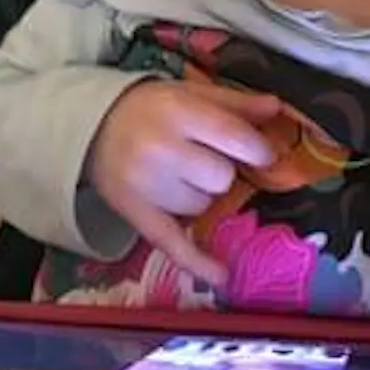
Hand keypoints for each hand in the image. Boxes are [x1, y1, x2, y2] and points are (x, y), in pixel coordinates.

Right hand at [89, 80, 278, 286]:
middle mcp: (162, 149)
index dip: (258, 150)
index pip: (234, 137)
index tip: (261, 154)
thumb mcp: (189, 93)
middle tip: (201, 157)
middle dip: (220, 170)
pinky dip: (198, 262)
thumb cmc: (150, 109)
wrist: (93, 128)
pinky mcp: (136, 215)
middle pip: (221, 177)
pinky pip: (173, 243)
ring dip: (200, 194)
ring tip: (179, 174)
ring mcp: (148, 186)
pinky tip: (222, 276)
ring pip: (202, 206)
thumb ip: (234, 103)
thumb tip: (276, 109)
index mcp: (179, 112)